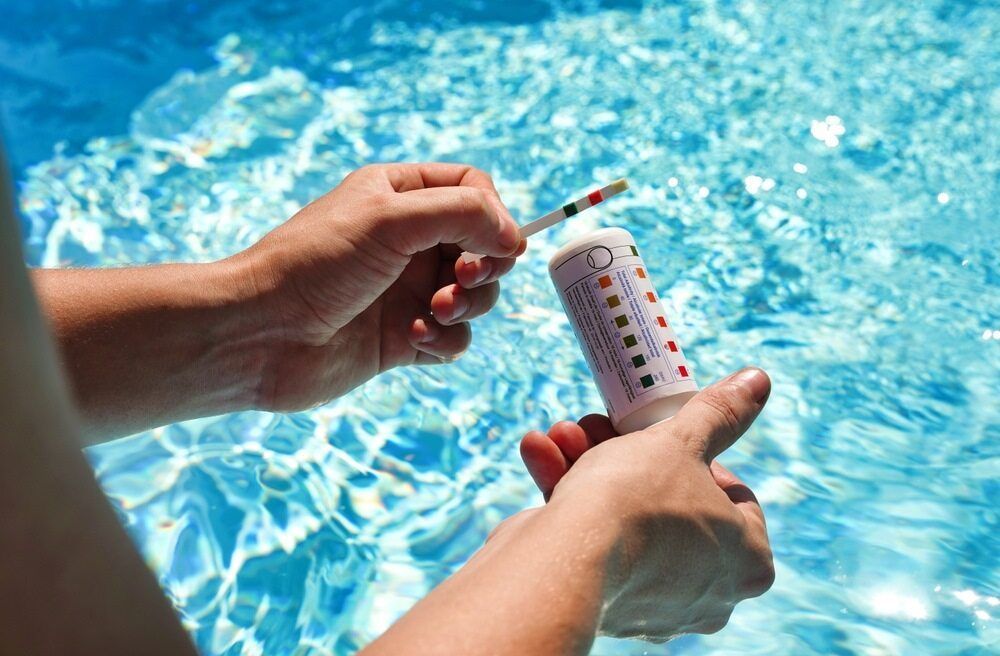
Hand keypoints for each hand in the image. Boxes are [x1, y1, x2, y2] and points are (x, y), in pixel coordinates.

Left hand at [232, 163, 523, 410]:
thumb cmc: (314, 265)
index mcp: (398, 195)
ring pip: (475, 293)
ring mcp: (407, 291)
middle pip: (483, 244)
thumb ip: (462, 214)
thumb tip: (515, 237)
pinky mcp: (404, 338)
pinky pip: (454, 337)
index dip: (493, 214)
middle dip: (483, 264)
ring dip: (467, 304)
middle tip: (461, 278)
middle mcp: (408, 240)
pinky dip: (445, 339)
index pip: (472, 189)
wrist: (260, 335)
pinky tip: (415, 340)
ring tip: (434, 312)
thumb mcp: (390, 219)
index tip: (495, 242)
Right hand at [518, 368, 775, 640]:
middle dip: (628, 453)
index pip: (736, 497)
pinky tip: (540, 453)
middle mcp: (711, 593)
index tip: (666, 437)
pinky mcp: (606, 605)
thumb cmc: (637, 500)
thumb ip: (719, 413)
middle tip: (604, 425)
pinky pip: (595, 543)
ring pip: (627, 518)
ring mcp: (657, 607)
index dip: (698, 456)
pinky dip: (569, 501)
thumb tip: (758, 380)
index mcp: (748, 561)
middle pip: (671, 501)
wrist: (564, 563)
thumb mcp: (681, 440)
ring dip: (588, 466)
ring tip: (565, 433)